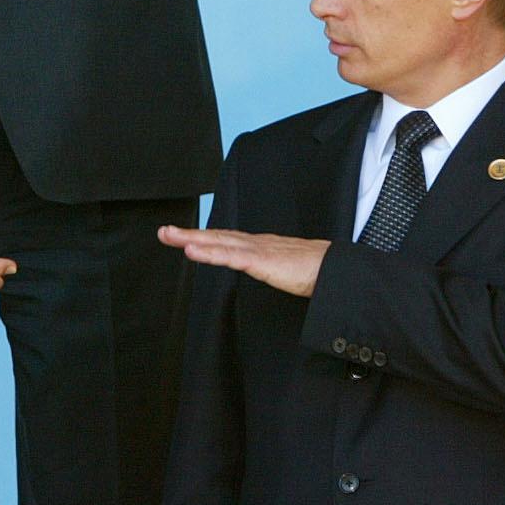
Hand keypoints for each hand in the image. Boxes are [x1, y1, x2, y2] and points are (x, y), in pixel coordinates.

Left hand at [159, 226, 329, 297]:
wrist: (338, 271)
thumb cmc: (320, 272)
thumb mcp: (290, 271)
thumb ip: (277, 270)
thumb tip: (276, 273)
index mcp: (263, 248)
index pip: (228, 241)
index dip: (206, 238)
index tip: (186, 238)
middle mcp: (257, 244)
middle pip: (218, 236)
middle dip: (190, 234)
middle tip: (165, 232)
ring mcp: (259, 251)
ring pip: (219, 242)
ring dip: (193, 238)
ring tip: (170, 235)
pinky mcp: (263, 260)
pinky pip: (230, 256)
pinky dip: (209, 251)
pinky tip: (193, 250)